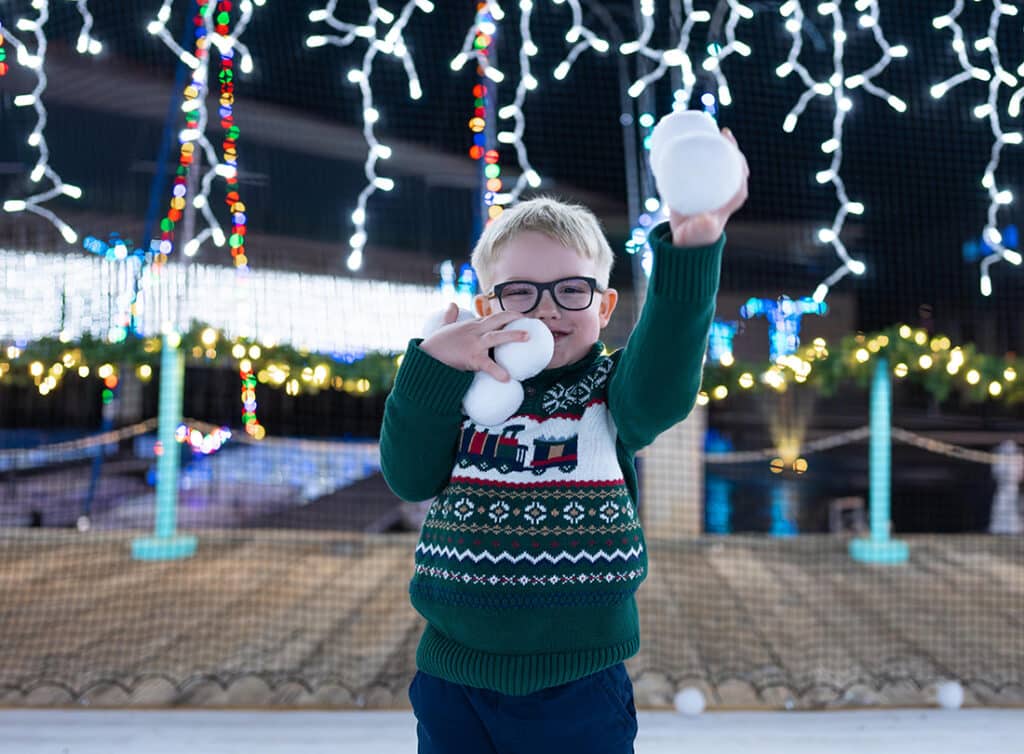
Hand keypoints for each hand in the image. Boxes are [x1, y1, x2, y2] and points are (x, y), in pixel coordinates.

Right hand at [419, 303, 529, 381]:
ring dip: (513, 335)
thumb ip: (449, 316)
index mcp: (470, 325)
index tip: (520, 317)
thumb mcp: (443, 327)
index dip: (507, 316)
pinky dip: (498, 371)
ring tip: (528, 337)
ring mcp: (473, 344)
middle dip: (514, 318)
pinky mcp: (471, 358)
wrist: (426, 358)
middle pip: (498, 320)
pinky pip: (487, 365)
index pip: (491, 317)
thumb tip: (451, 304)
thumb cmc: (434, 345)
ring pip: (496, 336)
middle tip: (530, 321)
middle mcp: (474, 331)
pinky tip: (507, 378)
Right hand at [669, 128, 748, 247]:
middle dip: (728, 146)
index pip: (740, 172)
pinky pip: (705, 169)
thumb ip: (703, 228)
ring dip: (717, 148)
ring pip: (719, 164)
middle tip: (718, 131)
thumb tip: (708, 219)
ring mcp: (712, 190)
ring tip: (710, 131)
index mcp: (731, 198)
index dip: (737, 154)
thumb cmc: (694, 239)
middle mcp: (724, 192)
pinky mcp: (698, 190)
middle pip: (730, 164)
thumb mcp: (700, 233)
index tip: (727, 140)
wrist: (682, 245)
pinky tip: (698, 142)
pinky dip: (703, 155)